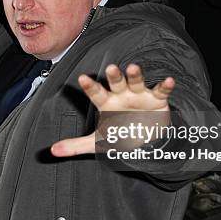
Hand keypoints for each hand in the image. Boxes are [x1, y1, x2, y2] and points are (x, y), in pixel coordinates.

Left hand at [51, 64, 174, 156]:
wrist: (145, 141)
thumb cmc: (119, 135)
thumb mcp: (97, 142)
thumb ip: (76, 145)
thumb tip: (52, 151)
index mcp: (106, 103)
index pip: (96, 93)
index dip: (90, 86)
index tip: (82, 78)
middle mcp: (121, 95)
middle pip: (116, 83)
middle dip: (114, 76)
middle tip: (110, 68)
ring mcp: (139, 95)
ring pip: (136, 82)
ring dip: (136, 75)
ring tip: (134, 67)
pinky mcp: (157, 99)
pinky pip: (161, 91)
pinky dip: (165, 86)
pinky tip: (168, 81)